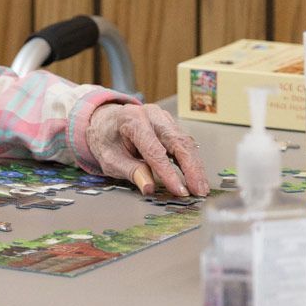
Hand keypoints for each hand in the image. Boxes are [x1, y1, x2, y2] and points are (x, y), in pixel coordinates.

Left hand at [86, 103, 209, 196]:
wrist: (104, 122)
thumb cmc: (106, 139)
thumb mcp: (109, 159)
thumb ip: (130, 171)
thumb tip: (148, 187)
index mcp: (132, 120)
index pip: (154, 150)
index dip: (168, 172)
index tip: (179, 189)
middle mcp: (151, 114)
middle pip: (177, 142)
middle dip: (191, 169)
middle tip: (198, 190)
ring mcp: (163, 118)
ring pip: (186, 142)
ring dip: (195, 166)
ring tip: (200, 187)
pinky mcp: (170, 124)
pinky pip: (185, 142)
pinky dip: (192, 160)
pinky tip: (197, 175)